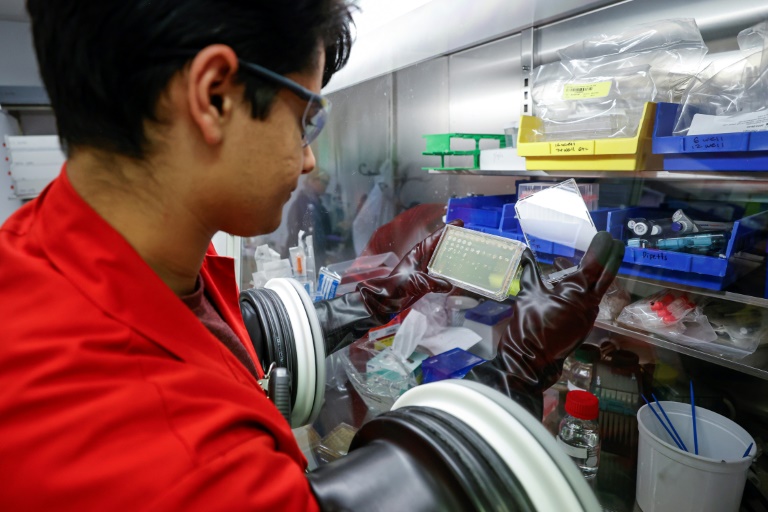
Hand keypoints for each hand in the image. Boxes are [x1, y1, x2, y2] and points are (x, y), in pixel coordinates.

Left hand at [356, 220, 462, 323]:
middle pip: (441, 246)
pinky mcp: (426, 279)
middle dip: (454, 242)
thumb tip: (450, 285)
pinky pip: (441, 273)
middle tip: (470, 238)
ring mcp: (425, 268)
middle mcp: (423, 258)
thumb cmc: (398, 287)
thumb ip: (433, 283)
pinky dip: (450, 272)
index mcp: (418, 253)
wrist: (388, 299)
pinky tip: (460, 274)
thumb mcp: (417, 283)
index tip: (460, 223)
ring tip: (469, 254)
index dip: (447, 230)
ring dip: (453, 257)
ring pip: (442, 259)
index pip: (434, 238)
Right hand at [465, 231, 624, 416]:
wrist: (530, 359)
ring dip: (594, 274)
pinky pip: (588, 300)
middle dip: (611, 258)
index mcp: (576, 292)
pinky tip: (574, 283)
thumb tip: (526, 254)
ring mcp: (588, 315)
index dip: (601, 249)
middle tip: (615, 243)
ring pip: (596, 289)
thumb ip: (531, 272)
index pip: (594, 265)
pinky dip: (584, 288)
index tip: (606, 236)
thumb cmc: (529, 324)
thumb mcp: (528, 294)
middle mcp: (588, 303)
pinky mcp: (583, 324)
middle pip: (605, 276)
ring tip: (587, 260)